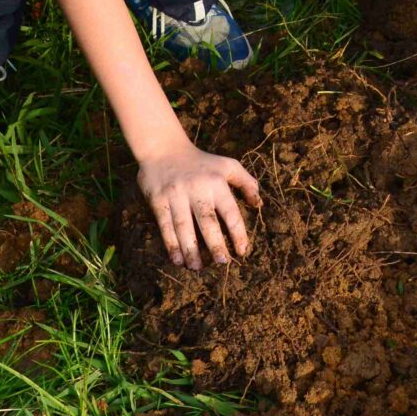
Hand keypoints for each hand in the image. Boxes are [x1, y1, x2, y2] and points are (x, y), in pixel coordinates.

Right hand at [138, 141, 263, 269]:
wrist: (163, 148)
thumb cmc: (201, 161)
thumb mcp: (228, 165)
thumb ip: (246, 182)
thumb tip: (258, 204)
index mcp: (217, 183)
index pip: (230, 212)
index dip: (238, 233)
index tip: (242, 251)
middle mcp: (197, 189)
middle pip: (207, 221)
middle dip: (215, 244)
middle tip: (222, 263)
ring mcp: (176, 195)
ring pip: (184, 227)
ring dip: (191, 249)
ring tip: (197, 267)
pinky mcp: (158, 200)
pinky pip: (165, 226)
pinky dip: (171, 244)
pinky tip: (177, 259)